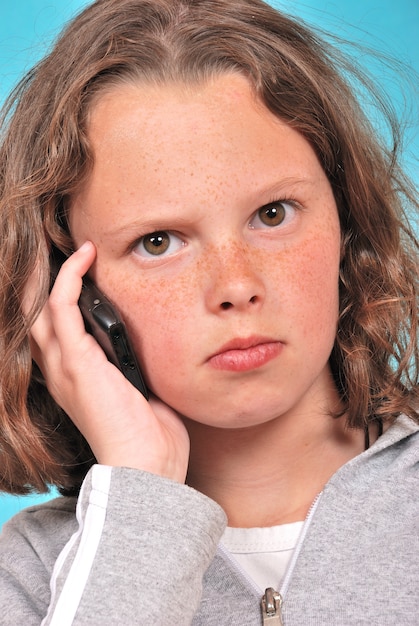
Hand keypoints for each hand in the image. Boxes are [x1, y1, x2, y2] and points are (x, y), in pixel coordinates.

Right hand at [28, 242, 189, 482]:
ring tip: (72, 244)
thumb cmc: (147, 434)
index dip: (50, 297)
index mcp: (72, 378)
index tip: (73, 267)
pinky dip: (70, 276)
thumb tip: (144, 338)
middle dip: (39, 280)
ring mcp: (65, 365)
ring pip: (39, 305)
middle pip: (32, 314)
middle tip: (59, 247)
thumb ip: (131, 363)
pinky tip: (84, 255)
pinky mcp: (78, 362)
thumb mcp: (137, 389)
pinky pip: (62, 307)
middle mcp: (60, 370)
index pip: (48, 331)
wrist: (146, 466)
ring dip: (52, 269)